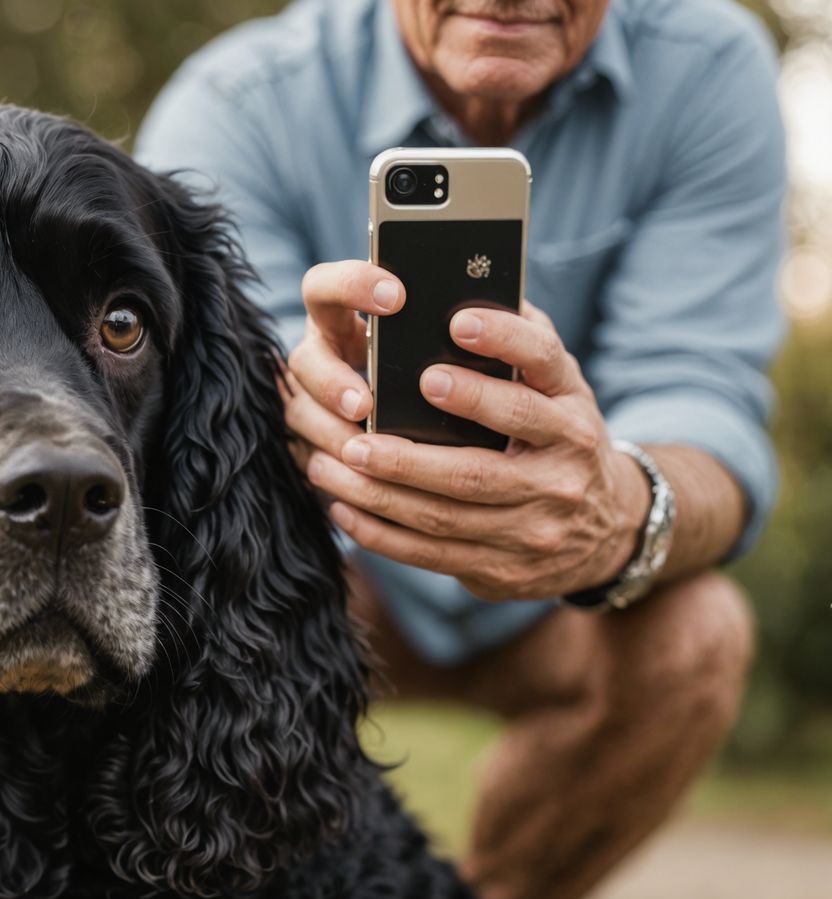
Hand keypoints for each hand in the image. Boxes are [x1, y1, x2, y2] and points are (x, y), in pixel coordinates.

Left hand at [284, 260, 649, 600]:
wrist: (610, 526)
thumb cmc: (558, 432)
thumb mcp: (558, 386)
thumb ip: (521, 342)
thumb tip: (459, 289)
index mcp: (573, 408)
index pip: (542, 368)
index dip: (501, 344)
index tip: (453, 323)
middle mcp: (563, 470)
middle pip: (477, 468)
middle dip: (411, 453)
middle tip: (358, 431)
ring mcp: (536, 527)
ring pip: (445, 516)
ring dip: (380, 493)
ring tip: (329, 464)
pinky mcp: (507, 569)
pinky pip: (434, 555)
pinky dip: (382, 533)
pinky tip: (343, 509)